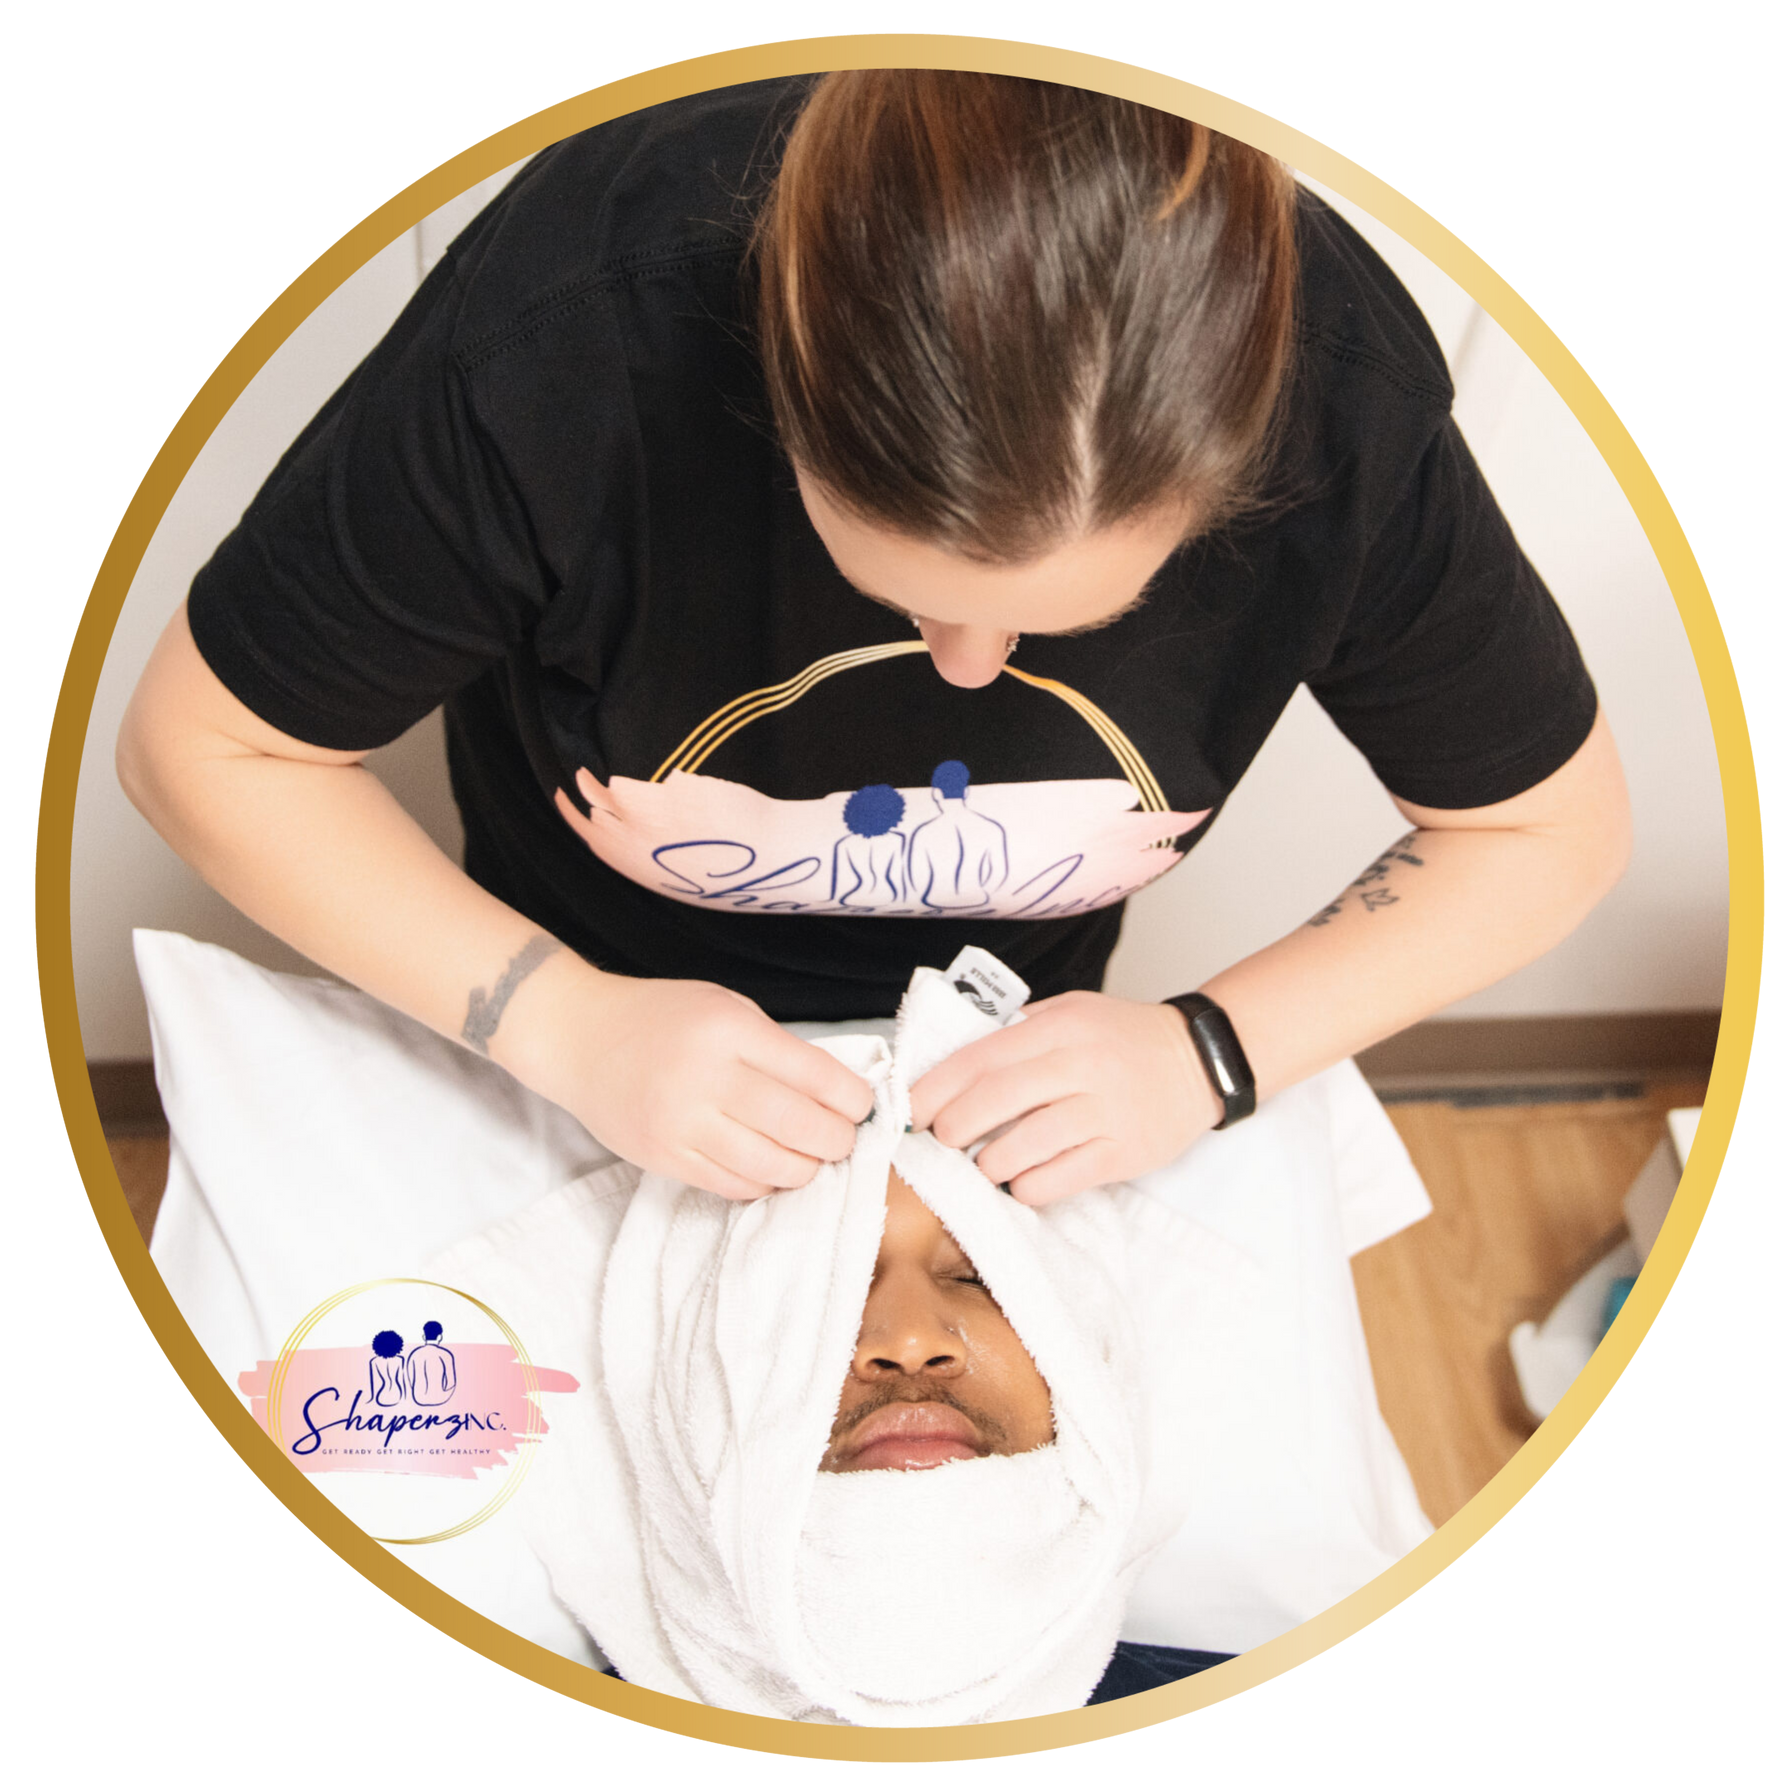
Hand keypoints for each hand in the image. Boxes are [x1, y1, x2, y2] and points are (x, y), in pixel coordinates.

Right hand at [500, 964, 874, 1199]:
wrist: (579, 1038)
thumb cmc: (662, 1017)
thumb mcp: (725, 1008)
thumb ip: (776, 1048)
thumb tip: (839, 1093)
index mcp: (729, 1031)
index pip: (816, 1076)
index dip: (854, 1099)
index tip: (863, 1106)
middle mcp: (707, 1079)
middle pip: (801, 1128)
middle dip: (838, 1140)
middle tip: (842, 1138)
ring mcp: (683, 1125)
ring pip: (772, 1168)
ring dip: (806, 1168)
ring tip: (810, 1156)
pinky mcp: (665, 1159)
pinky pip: (735, 1186)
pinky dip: (765, 1183)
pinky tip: (770, 1166)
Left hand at [906, 991, 1221, 1204]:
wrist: (1200, 1059)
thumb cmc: (1121, 1038)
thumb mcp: (1070, 1012)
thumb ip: (1018, 1032)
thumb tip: (951, 1065)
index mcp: (1061, 1027)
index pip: (981, 1057)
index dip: (937, 1087)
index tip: (913, 1108)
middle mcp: (1082, 1065)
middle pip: (995, 1101)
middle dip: (953, 1128)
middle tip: (941, 1140)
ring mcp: (1106, 1111)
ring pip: (1023, 1147)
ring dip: (988, 1163)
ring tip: (983, 1164)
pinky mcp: (1125, 1153)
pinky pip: (1058, 1180)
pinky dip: (1027, 1187)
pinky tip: (1021, 1181)